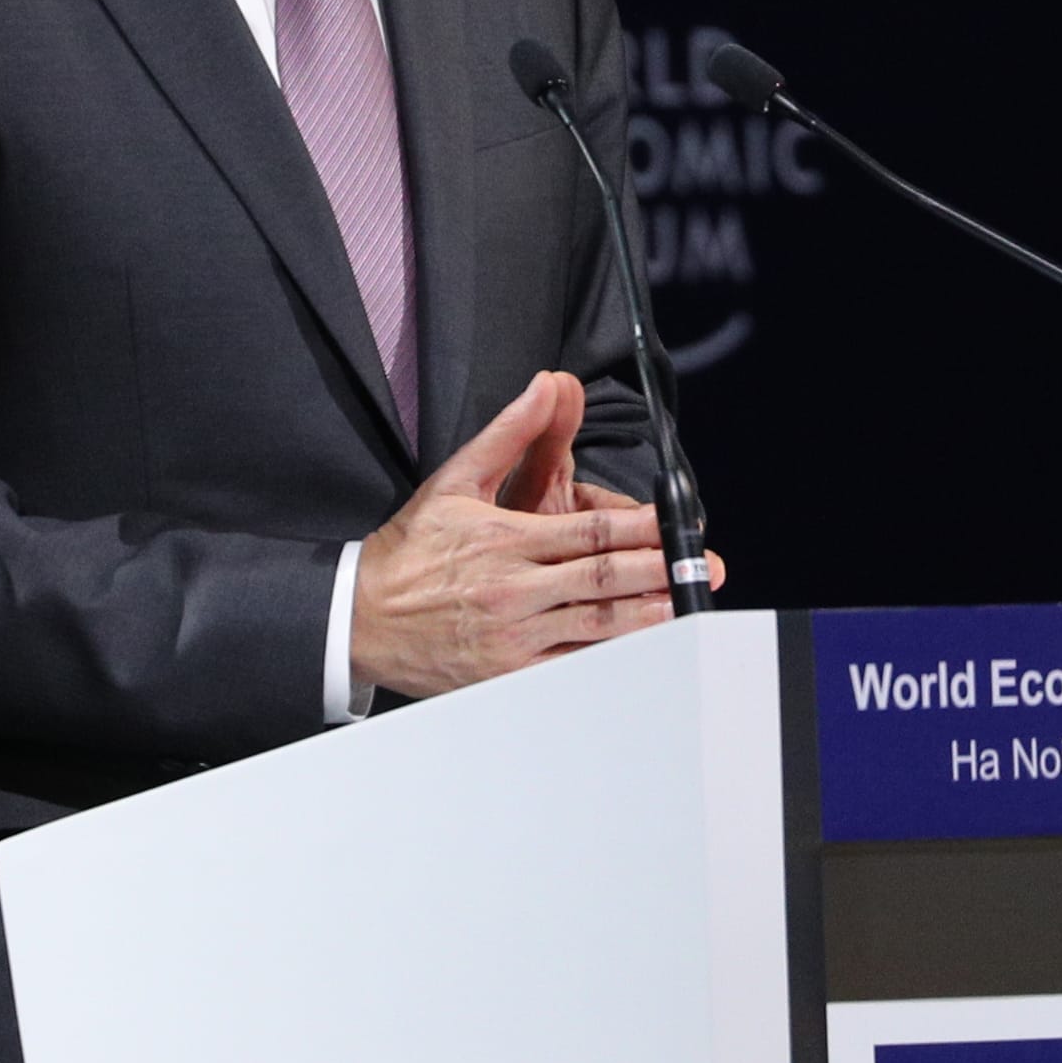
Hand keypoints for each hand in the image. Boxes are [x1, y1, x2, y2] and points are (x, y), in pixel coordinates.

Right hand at [349, 372, 723, 697]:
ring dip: (647, 619)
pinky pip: (570, 669)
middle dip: (659, 573)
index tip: (675, 526)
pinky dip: (608, 662)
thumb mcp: (454, 482)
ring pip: (594, 629)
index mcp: (505, 541)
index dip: (640, 530)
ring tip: (686, 608)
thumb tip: (547, 385)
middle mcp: (513, 591)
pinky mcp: (506, 677)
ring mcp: (511, 639)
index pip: (588, 534)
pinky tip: (640, 654)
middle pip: (601, 582)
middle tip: (703, 568)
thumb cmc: (409, 551)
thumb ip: (509, 434)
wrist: (358, 619)